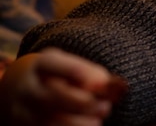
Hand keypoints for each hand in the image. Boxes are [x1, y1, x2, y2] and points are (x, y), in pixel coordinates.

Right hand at [0, 47, 125, 125]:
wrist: (20, 90)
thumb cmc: (56, 76)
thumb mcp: (68, 66)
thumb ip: (89, 72)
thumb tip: (106, 84)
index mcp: (41, 64)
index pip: (57, 65)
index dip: (81, 73)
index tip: (103, 82)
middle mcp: (27, 87)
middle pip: (55, 96)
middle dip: (85, 103)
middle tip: (106, 107)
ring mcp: (22, 110)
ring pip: (51, 120)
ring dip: (80, 123)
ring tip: (97, 120)